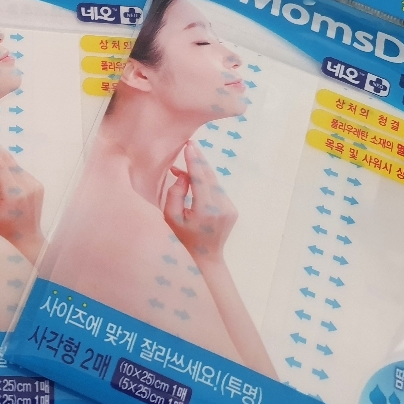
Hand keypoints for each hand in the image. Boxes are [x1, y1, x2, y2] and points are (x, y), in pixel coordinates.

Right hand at [0, 130, 44, 261]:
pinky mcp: (37, 184)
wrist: (26, 239)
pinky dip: (6, 167)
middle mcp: (28, 186)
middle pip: (8, 159)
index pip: (0, 165)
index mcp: (14, 194)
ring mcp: (35, 184)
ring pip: (13, 164)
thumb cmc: (0, 229)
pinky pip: (18, 171)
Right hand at [162, 141, 236, 264]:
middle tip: (190, 145)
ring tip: (185, 165)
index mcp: (206, 210)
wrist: (206, 257)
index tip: (189, 146)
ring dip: (201, 172)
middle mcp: (222, 207)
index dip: (194, 161)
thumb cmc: (183, 238)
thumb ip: (174, 194)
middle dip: (199, 160)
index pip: (200, 179)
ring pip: (214, 182)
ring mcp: (230, 208)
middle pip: (209, 176)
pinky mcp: (233, 209)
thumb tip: (183, 176)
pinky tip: (195, 181)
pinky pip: (217, 190)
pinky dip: (207, 183)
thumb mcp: (171, 218)